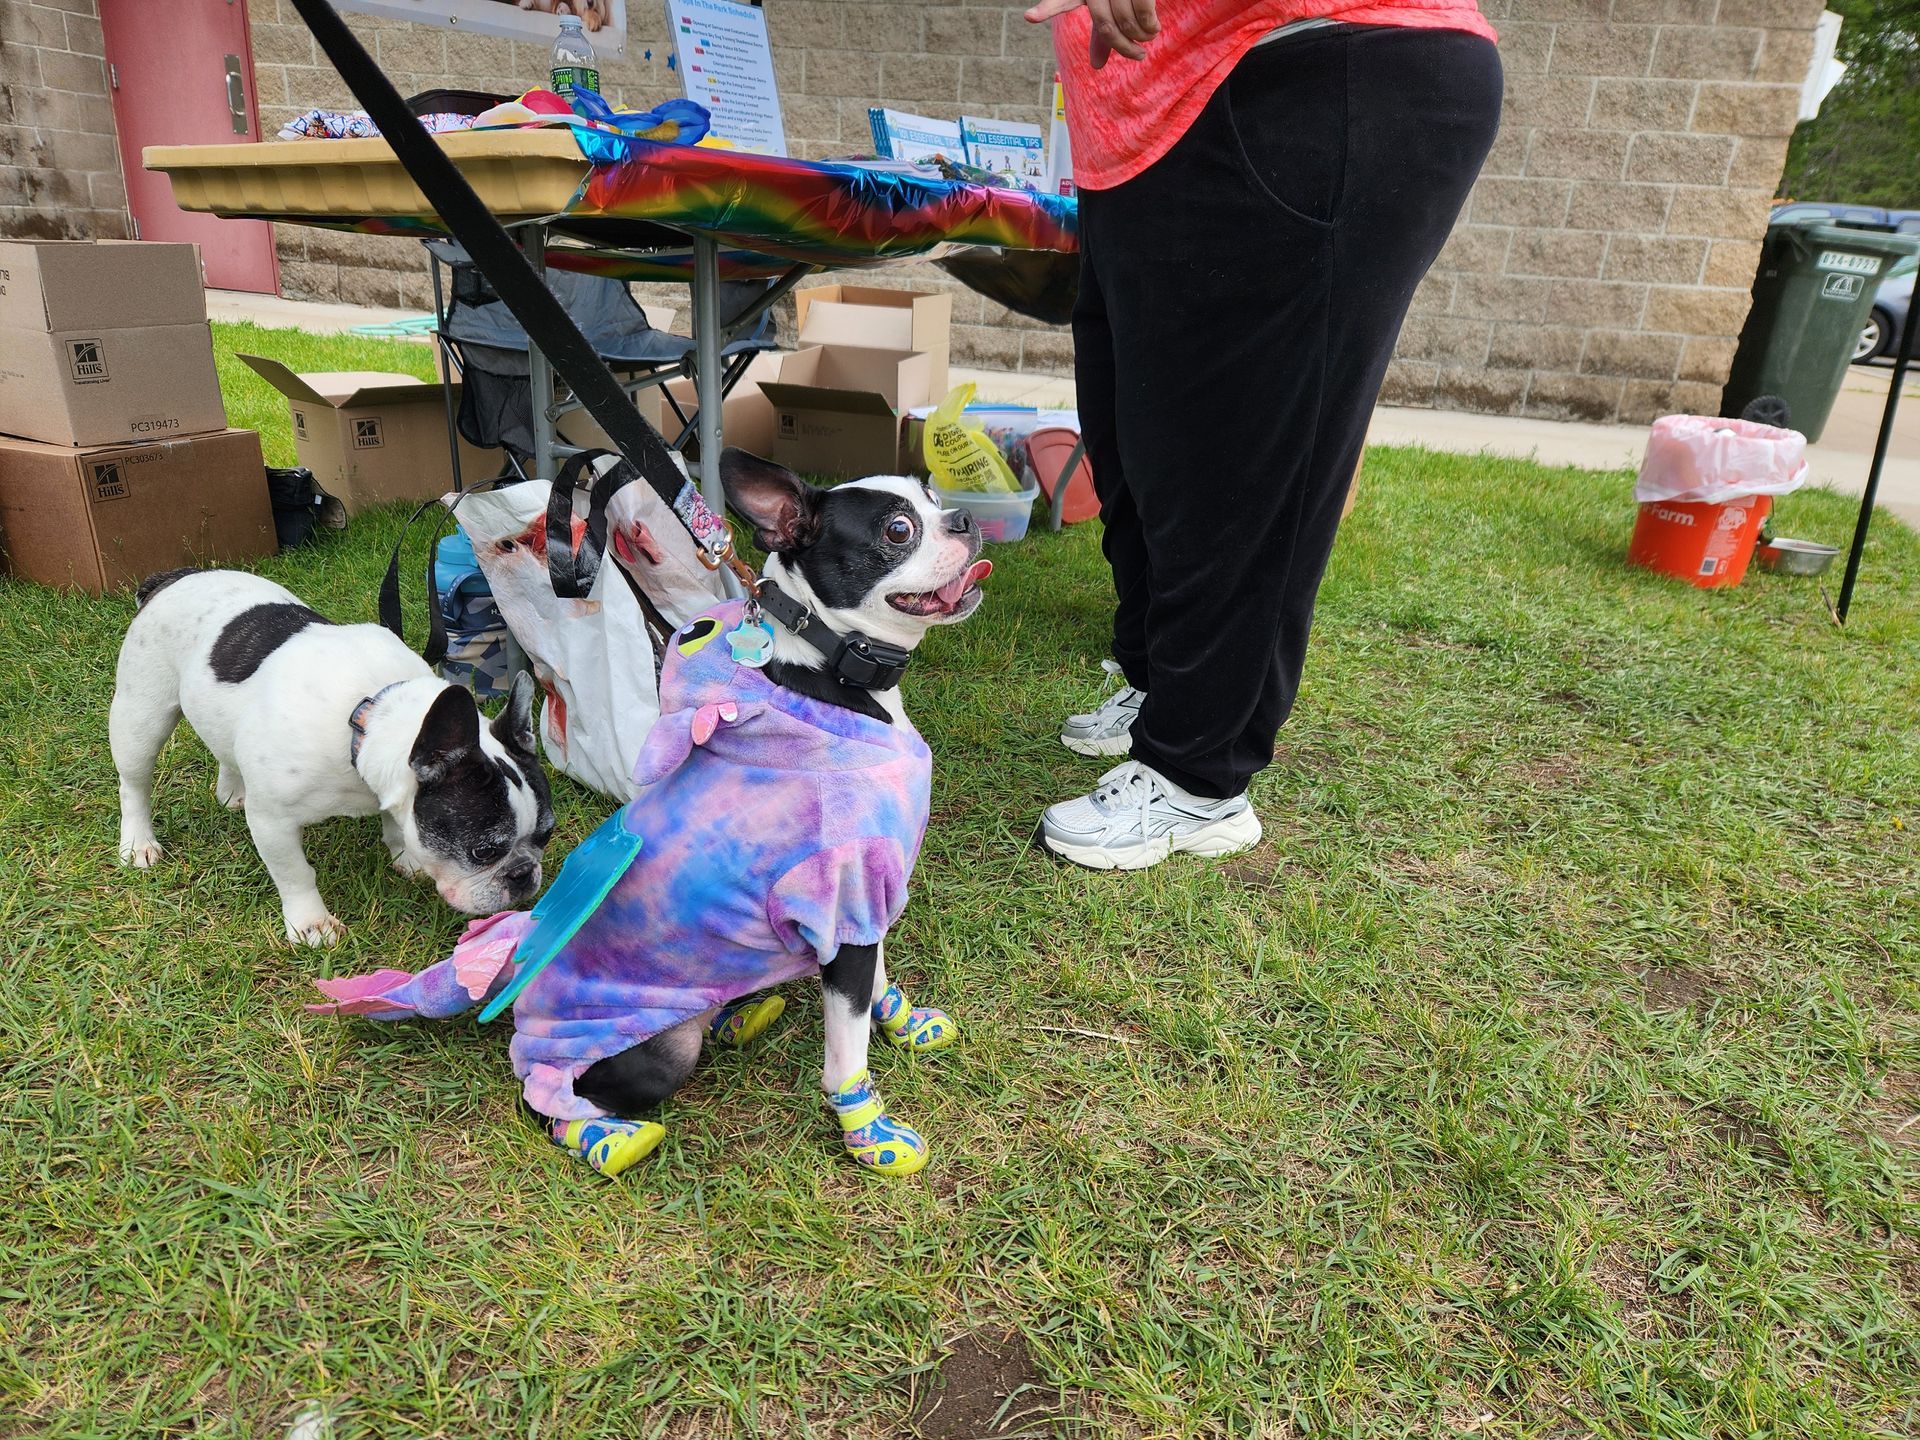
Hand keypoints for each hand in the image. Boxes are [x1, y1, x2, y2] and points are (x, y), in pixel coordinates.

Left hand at [1024, 0, 1160, 69]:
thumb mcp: (1111, 12)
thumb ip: (1103, 35)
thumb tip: (1096, 66)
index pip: (1061, 1)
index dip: (1046, 9)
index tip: (1030, 17)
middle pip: (1105, 25)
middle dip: (1124, 46)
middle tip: (1139, 55)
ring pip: (1125, 19)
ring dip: (1141, 36)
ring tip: (1149, 37)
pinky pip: (1143, 9)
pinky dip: (1150, 25)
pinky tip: (1154, 28)